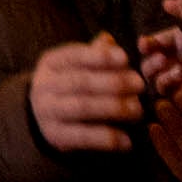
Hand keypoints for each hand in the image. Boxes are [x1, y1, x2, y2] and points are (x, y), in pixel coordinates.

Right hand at [28, 32, 151, 153]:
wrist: (41, 116)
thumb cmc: (69, 84)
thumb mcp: (76, 66)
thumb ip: (94, 53)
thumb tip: (109, 40)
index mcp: (51, 63)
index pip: (75, 56)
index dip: (100, 57)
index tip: (125, 58)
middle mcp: (44, 86)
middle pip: (81, 82)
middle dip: (113, 82)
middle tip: (140, 84)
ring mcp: (47, 113)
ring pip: (82, 108)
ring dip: (114, 108)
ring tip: (138, 110)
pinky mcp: (55, 137)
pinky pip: (83, 137)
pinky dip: (107, 139)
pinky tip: (127, 141)